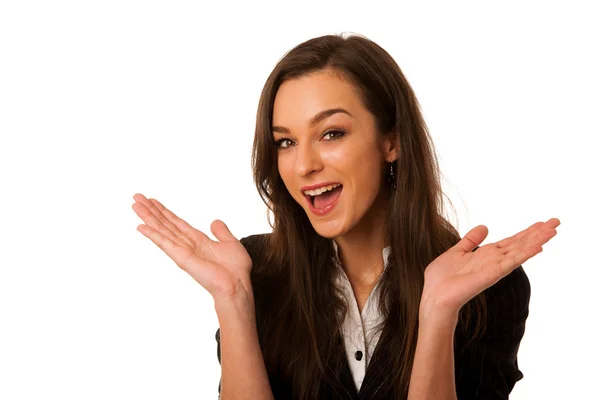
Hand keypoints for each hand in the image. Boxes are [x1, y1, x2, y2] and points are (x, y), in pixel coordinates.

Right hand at [131, 193, 252, 301]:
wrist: (237, 284)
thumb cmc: (236, 269)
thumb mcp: (230, 243)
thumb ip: (221, 232)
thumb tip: (214, 222)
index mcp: (197, 240)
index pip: (176, 222)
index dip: (164, 211)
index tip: (152, 201)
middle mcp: (187, 244)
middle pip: (165, 223)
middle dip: (151, 211)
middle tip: (137, 197)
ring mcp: (182, 251)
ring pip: (161, 230)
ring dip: (148, 217)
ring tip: (135, 205)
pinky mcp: (181, 258)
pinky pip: (164, 243)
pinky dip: (152, 235)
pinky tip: (141, 227)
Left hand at [421, 218, 560, 316]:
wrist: (435, 296)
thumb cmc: (442, 278)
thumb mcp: (456, 252)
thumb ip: (471, 241)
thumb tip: (484, 227)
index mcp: (486, 255)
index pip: (511, 241)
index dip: (526, 232)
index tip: (542, 223)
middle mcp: (494, 260)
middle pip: (520, 244)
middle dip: (538, 233)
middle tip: (556, 221)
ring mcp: (494, 267)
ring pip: (519, 250)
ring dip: (537, 240)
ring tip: (553, 229)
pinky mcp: (491, 274)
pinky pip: (510, 262)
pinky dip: (524, 254)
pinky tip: (537, 246)